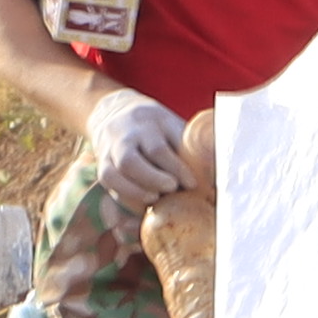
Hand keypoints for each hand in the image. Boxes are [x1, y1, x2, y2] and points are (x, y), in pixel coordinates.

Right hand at [79, 82, 191, 201]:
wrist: (114, 112)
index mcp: (149, 124)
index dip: (175, 168)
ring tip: (154, 199)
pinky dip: (125, 197)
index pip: (158, 148)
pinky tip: (142, 205)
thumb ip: (190, 148)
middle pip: (130, 161)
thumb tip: (216, 177)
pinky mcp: (102, 165)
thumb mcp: (172, 126)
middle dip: (151, 179)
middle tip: (172, 188)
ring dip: (134, 192)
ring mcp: (109, 151)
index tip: (192, 184)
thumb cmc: (155, 126)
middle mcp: (125, 137)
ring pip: (112, 174)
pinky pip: (109, 184)